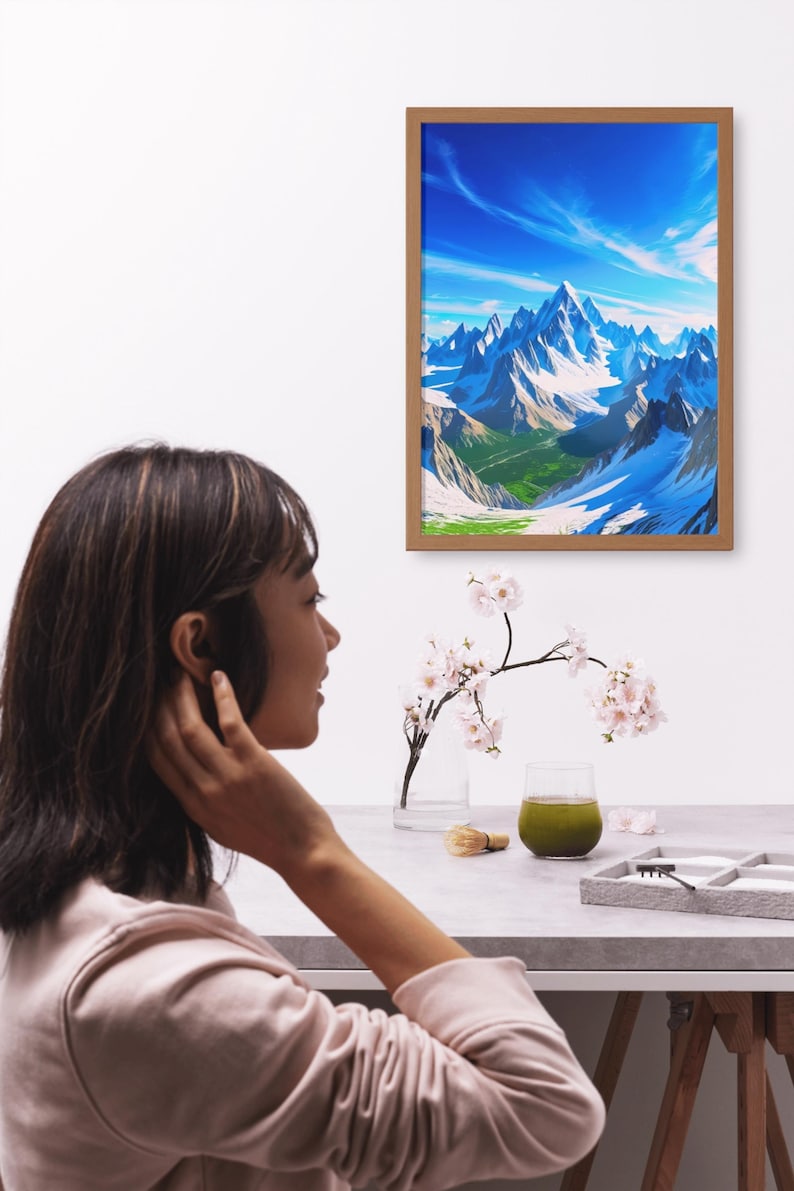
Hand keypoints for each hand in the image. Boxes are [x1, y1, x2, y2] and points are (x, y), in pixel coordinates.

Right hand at [147, 670, 338, 875]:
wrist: (302, 852)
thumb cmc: (267, 838)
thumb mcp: (221, 827)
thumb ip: (202, 801)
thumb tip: (191, 774)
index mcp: (193, 806)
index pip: (157, 760)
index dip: (147, 729)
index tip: (149, 707)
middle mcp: (203, 791)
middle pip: (168, 740)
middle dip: (160, 707)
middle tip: (162, 683)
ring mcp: (228, 777)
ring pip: (191, 728)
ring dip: (183, 697)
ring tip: (182, 676)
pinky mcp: (254, 764)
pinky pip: (230, 722)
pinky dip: (222, 697)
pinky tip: (219, 678)